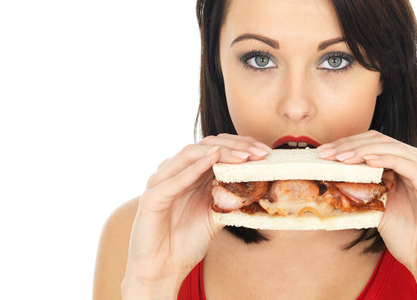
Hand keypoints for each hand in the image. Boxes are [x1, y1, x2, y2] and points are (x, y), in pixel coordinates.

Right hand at [123, 134, 271, 290]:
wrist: (161, 270)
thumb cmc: (186, 243)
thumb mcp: (216, 216)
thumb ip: (230, 197)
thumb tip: (258, 184)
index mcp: (189, 174)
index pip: (215, 148)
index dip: (240, 146)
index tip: (264, 152)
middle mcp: (174, 172)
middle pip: (205, 146)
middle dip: (235, 146)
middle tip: (260, 152)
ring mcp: (160, 182)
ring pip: (190, 154)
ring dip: (219, 152)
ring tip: (244, 156)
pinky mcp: (151, 197)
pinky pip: (174, 180)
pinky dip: (194, 168)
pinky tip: (213, 160)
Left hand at [318, 130, 416, 277]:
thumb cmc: (401, 231)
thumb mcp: (373, 204)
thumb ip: (357, 187)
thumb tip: (326, 177)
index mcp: (398, 164)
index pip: (369, 142)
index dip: (345, 143)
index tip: (323, 152)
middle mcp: (410, 161)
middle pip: (377, 140)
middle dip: (348, 144)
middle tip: (325, 153)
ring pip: (389, 147)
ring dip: (361, 150)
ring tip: (339, 157)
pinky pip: (405, 163)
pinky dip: (384, 158)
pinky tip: (366, 161)